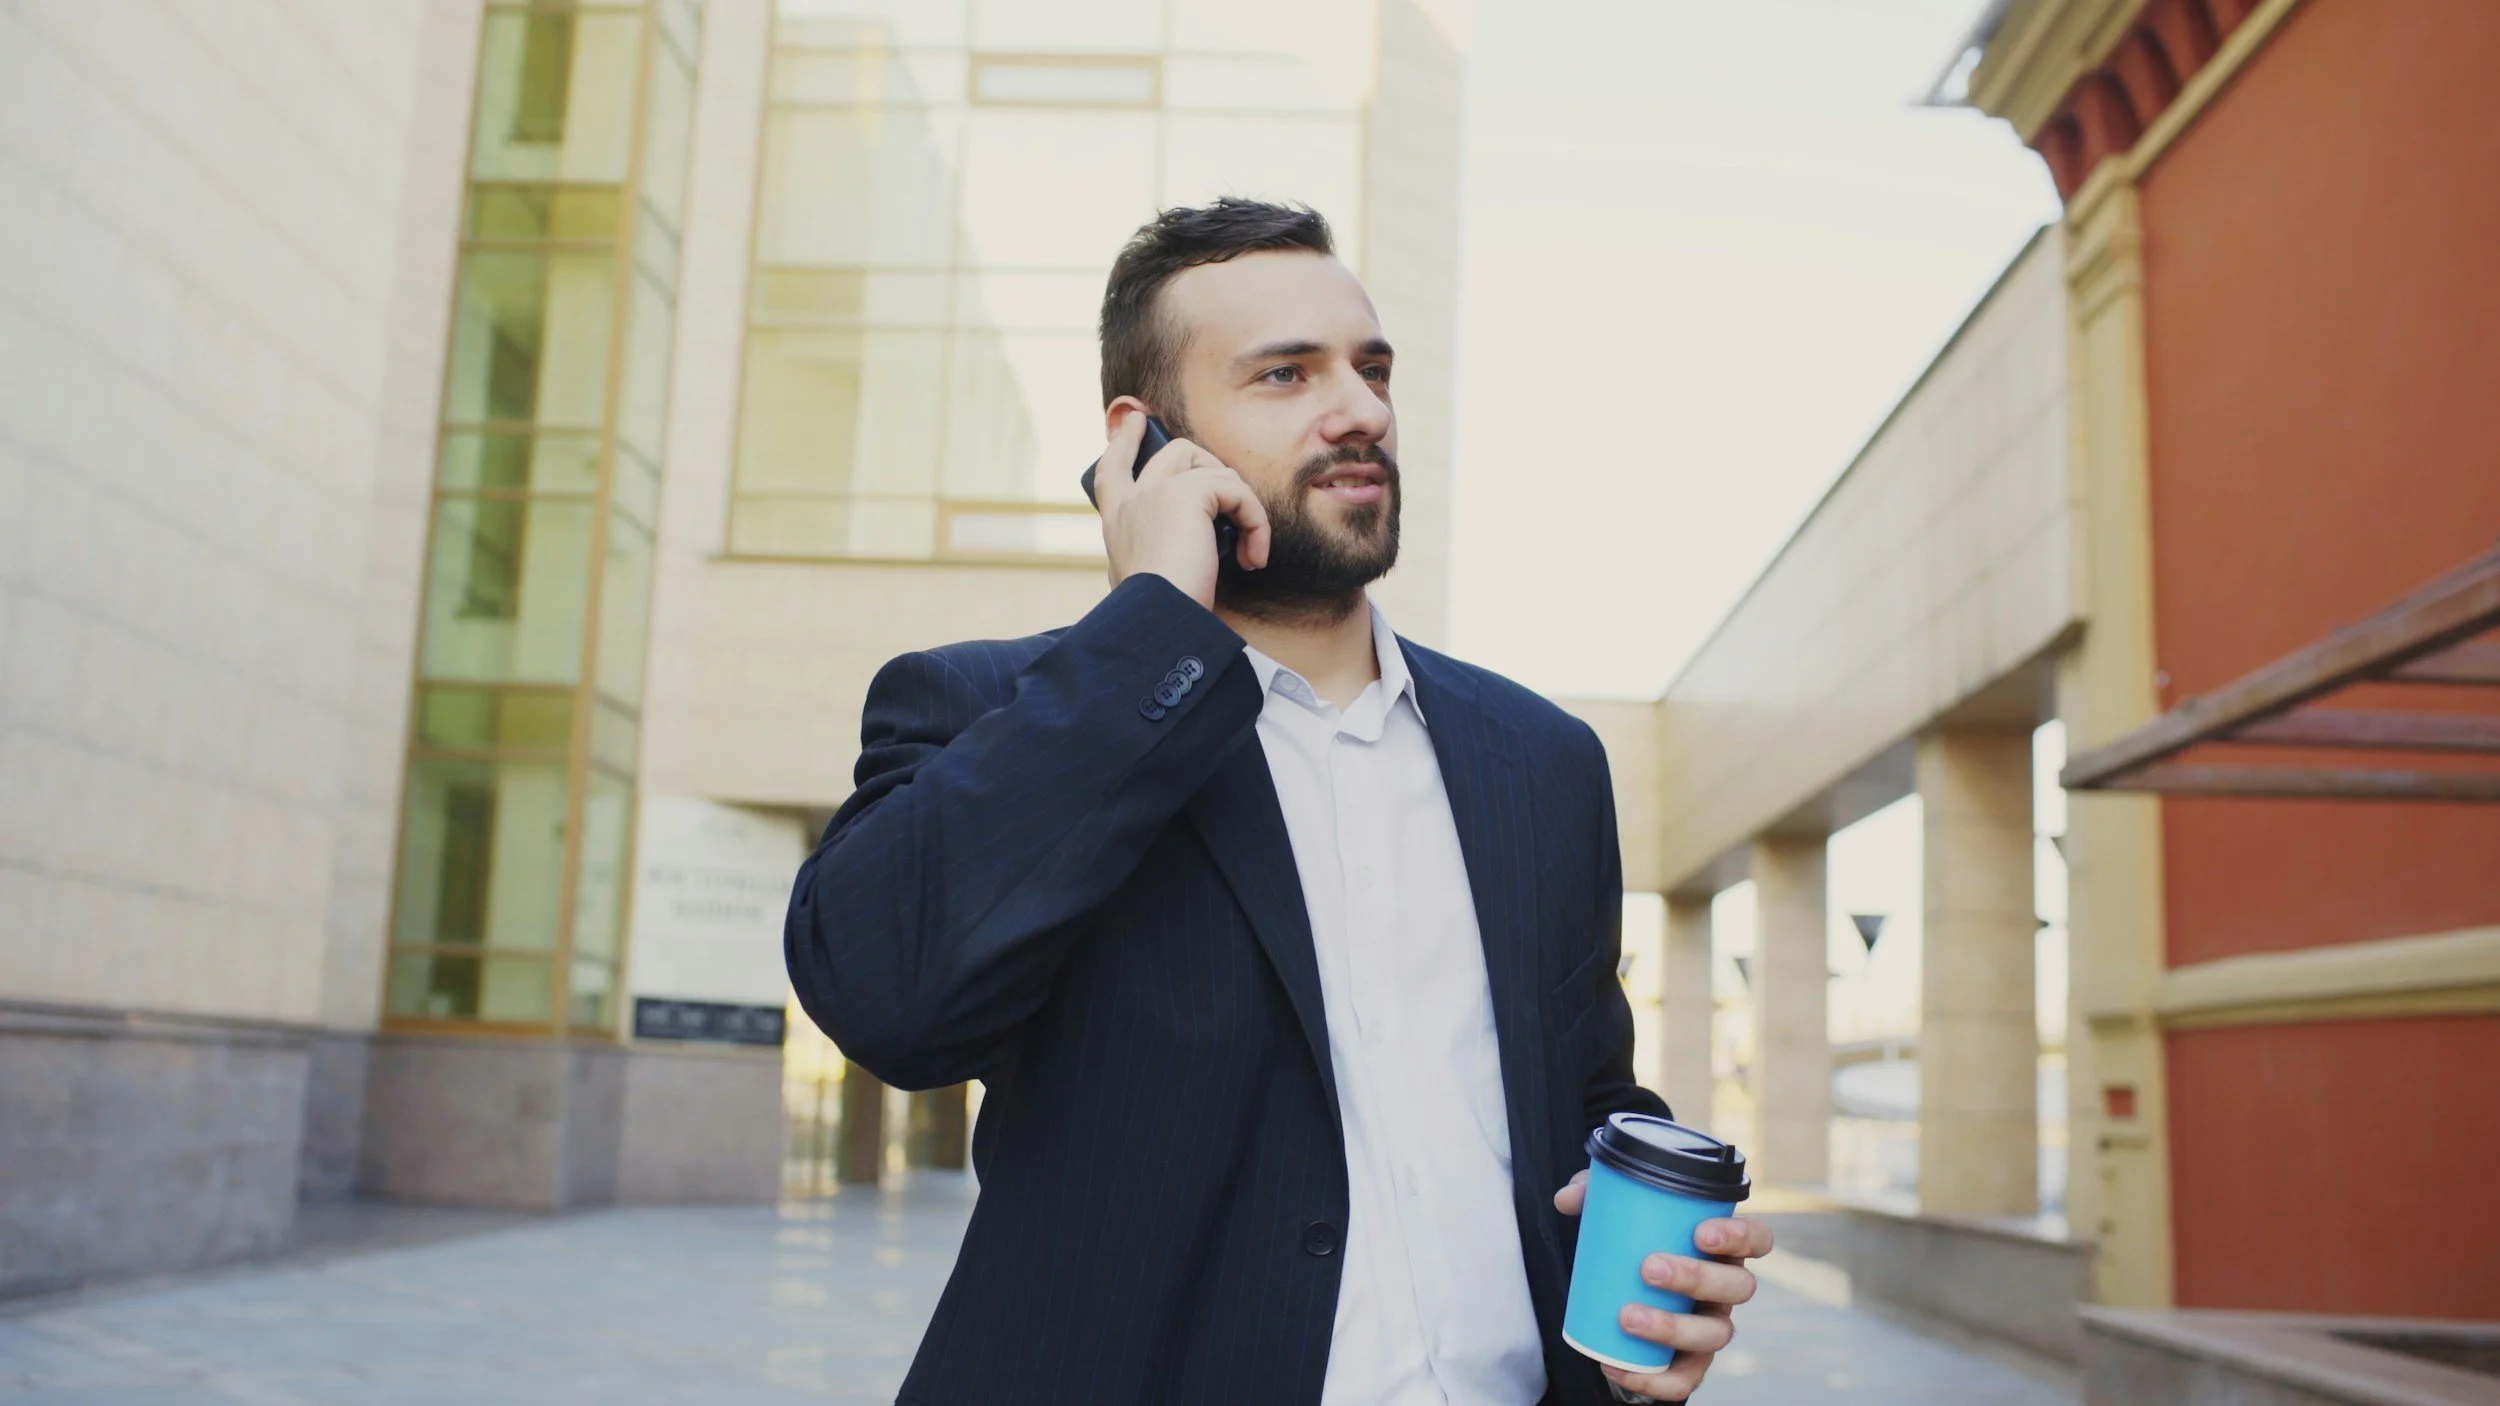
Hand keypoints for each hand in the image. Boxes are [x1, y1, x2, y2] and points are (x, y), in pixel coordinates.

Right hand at [1092, 410, 1270, 608]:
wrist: (1160, 620)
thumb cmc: (1159, 613)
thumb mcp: (1144, 581)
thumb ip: (1154, 554)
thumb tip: (1181, 553)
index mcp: (1115, 522)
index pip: (1112, 468)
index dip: (1125, 441)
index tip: (1137, 419)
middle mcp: (1130, 500)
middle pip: (1173, 453)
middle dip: (1208, 464)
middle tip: (1234, 496)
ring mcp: (1156, 491)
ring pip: (1212, 468)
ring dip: (1242, 506)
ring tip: (1249, 549)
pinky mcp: (1187, 493)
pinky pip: (1236, 490)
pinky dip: (1255, 521)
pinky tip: (1254, 556)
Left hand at [1554, 1170, 1772, 1401]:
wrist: (1623, 1292)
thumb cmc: (1633, 1242)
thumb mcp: (1616, 1212)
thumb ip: (1594, 1196)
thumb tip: (1566, 1200)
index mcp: (1722, 1248)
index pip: (1756, 1239)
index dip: (1741, 1236)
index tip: (1701, 1232)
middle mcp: (1726, 1289)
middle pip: (1739, 1287)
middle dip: (1696, 1278)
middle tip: (1649, 1268)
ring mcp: (1712, 1327)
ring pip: (1716, 1335)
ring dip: (1672, 1327)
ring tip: (1626, 1316)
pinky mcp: (1690, 1362)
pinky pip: (1686, 1380)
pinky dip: (1654, 1381)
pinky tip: (1615, 1366)